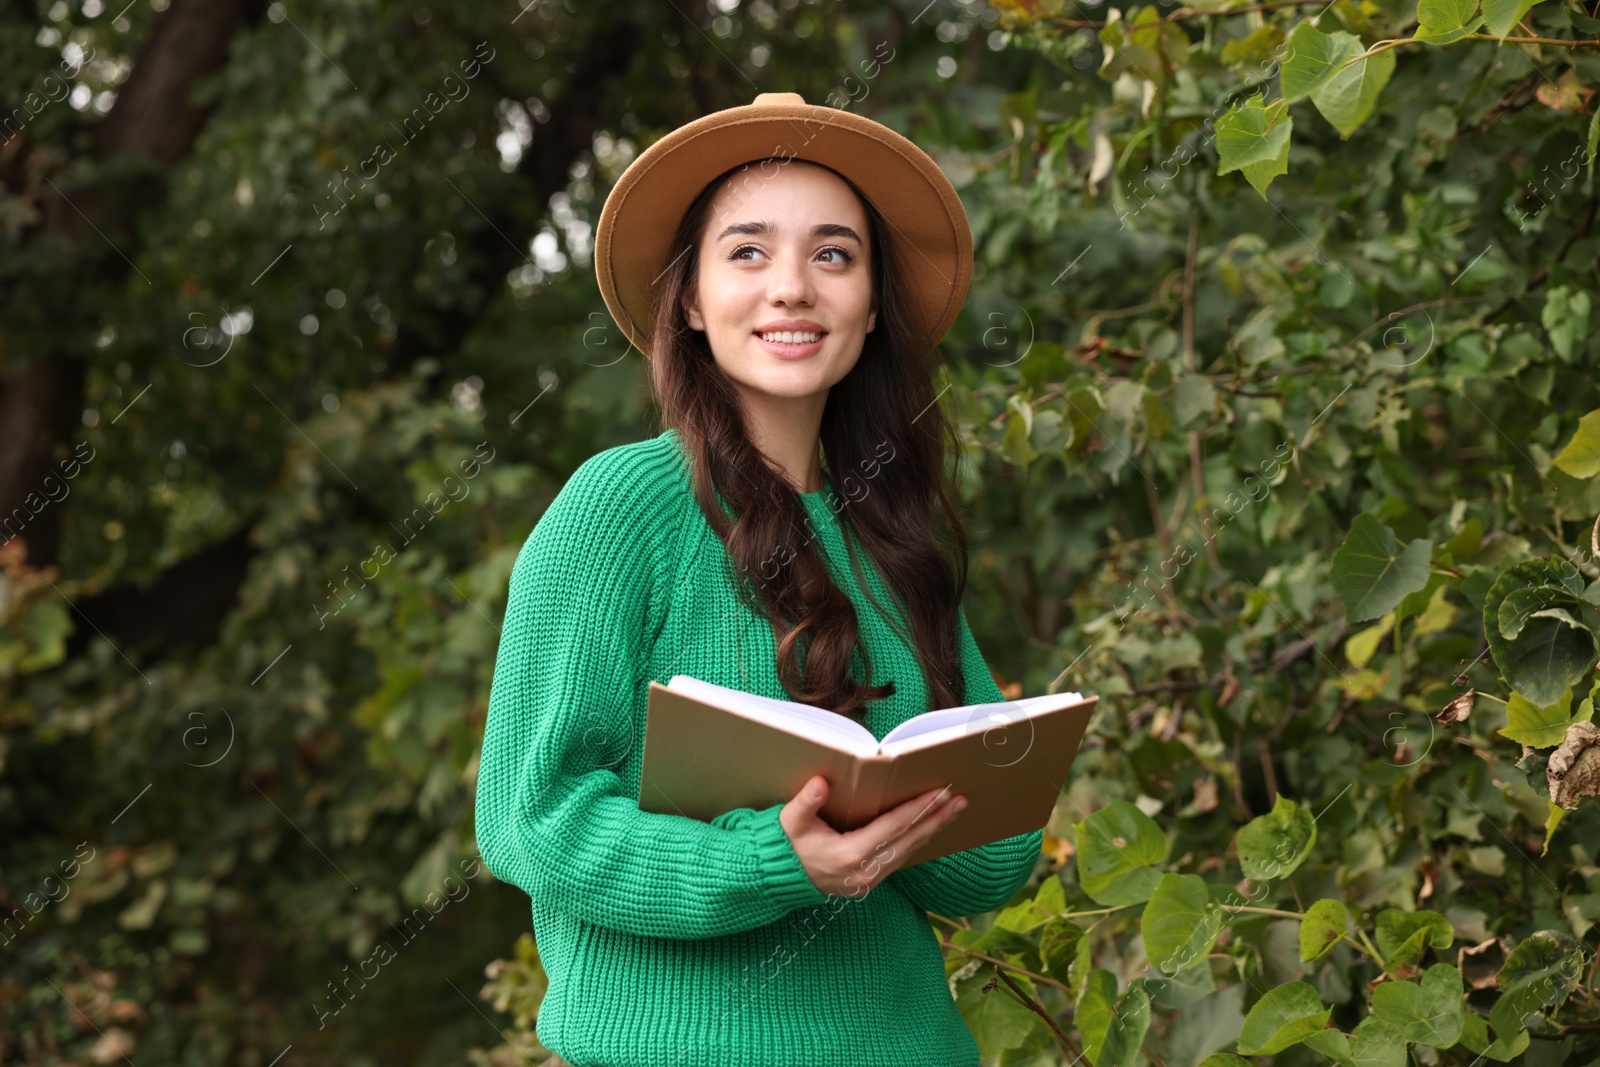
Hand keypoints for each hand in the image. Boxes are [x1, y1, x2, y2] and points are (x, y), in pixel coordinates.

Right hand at [779, 775, 965, 897]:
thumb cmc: (787, 846)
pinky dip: (918, 841)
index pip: (894, 826)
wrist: (781, 878)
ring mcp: (870, 880)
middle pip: (910, 840)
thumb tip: (821, 783)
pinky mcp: (871, 881)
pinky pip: (902, 859)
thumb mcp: (791, 822)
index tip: (940, 793)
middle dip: (937, 819)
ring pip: (910, 851)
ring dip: (933, 830)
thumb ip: (806, 802)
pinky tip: (931, 828)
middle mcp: (865, 870)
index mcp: (850, 854)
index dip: (919, 809)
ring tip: (954, 811)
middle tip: (960, 800)